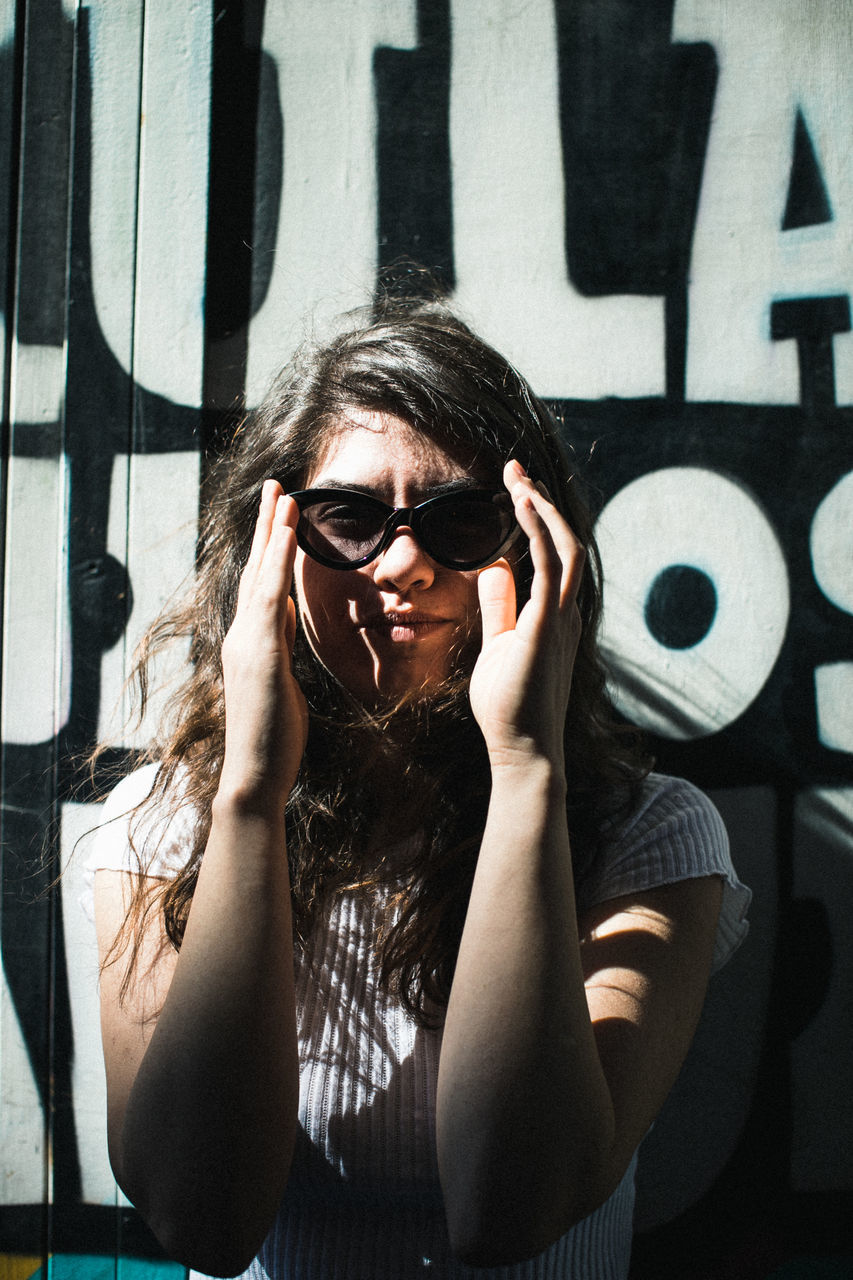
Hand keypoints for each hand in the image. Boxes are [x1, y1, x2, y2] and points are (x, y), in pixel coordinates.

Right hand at [218, 480, 308, 808]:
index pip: (261, 585)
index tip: (280, 516)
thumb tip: (285, 619)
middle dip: (266, 526)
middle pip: (256, 569)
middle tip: (276, 486)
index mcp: (250, 643)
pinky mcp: (260, 654)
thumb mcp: (281, 681)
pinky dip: (278, 562)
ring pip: (260, 576)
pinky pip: (270, 597)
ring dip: (273, 532)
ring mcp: (246, 643)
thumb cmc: (273, 738)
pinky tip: (288, 534)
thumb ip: (280, 646)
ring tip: (285, 494)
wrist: (255, 775)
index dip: (269, 548)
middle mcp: (241, 636)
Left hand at [469, 460, 583, 769]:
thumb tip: (494, 571)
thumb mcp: (497, 645)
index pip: (554, 554)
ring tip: (518, 479)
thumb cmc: (508, 706)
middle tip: (516, 470)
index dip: (539, 518)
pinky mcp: (546, 627)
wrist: (522, 750)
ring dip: (543, 509)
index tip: (516, 488)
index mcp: (555, 615)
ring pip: (565, 547)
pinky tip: (521, 506)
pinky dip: (538, 532)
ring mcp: (561, 619)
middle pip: (566, 541)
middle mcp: (565, 612)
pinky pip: (549, 568)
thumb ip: (499, 608)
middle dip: (542, 502)